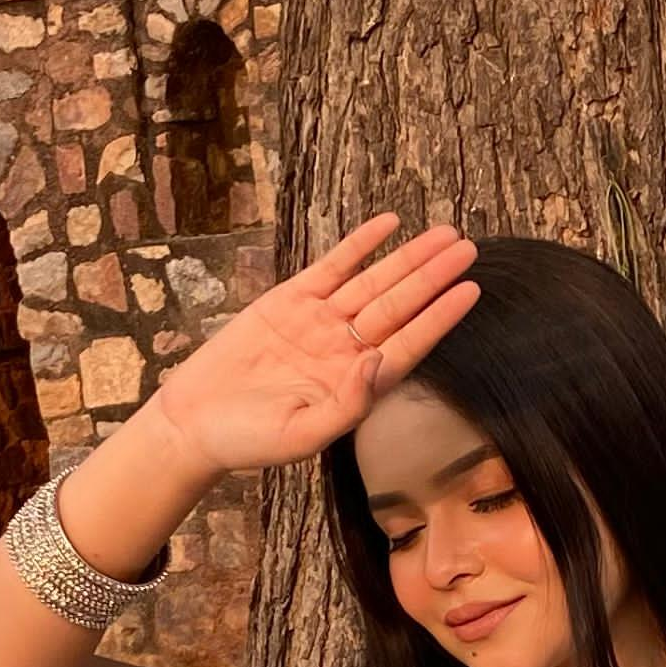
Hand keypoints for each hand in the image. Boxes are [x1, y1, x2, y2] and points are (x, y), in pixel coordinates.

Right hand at [152, 215, 478, 476]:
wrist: (194, 422)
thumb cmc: (249, 441)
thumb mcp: (302, 436)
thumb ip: (346, 404)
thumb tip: (376, 362)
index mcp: (356, 384)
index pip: (410, 343)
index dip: (441, 316)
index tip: (470, 290)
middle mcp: (345, 349)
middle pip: (399, 305)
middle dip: (433, 276)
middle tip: (469, 248)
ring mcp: (319, 322)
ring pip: (373, 282)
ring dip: (409, 258)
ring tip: (445, 234)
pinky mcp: (289, 301)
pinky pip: (333, 267)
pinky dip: (360, 245)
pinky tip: (389, 225)